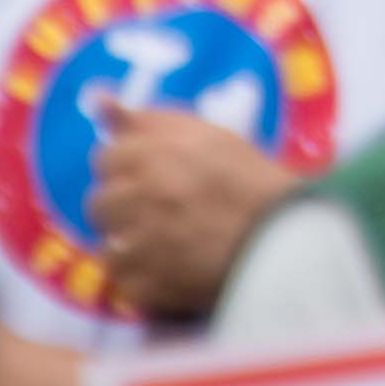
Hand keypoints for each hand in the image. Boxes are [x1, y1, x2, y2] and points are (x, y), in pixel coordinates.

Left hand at [86, 105, 305, 322]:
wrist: (287, 239)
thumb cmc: (251, 180)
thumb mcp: (205, 135)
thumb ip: (147, 119)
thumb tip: (97, 96)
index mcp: (151, 155)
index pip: (106, 159)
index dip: (129, 168)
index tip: (152, 178)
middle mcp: (139, 198)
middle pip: (99, 204)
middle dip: (124, 208)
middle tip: (162, 213)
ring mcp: (141, 247)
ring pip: (108, 248)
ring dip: (133, 249)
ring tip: (170, 247)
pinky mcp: (148, 289)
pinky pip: (126, 286)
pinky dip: (146, 284)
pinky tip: (175, 273)